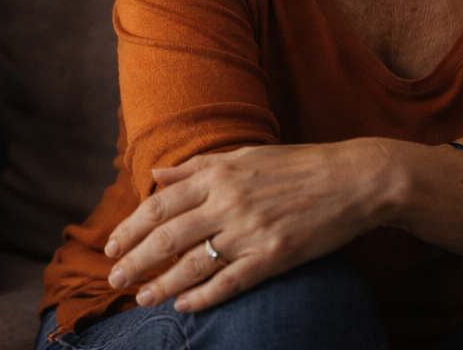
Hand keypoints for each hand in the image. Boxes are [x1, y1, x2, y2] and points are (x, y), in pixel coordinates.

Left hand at [102, 141, 391, 312]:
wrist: (352, 179)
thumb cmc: (296, 165)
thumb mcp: (242, 156)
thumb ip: (196, 167)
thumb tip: (156, 174)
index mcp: (217, 175)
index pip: (160, 206)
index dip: (130, 228)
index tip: (110, 246)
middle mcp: (229, 202)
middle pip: (168, 236)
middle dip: (135, 259)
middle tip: (112, 278)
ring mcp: (251, 231)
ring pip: (195, 263)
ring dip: (162, 283)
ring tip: (140, 298)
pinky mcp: (275, 256)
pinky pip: (231, 282)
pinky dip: (204, 296)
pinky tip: (183, 306)